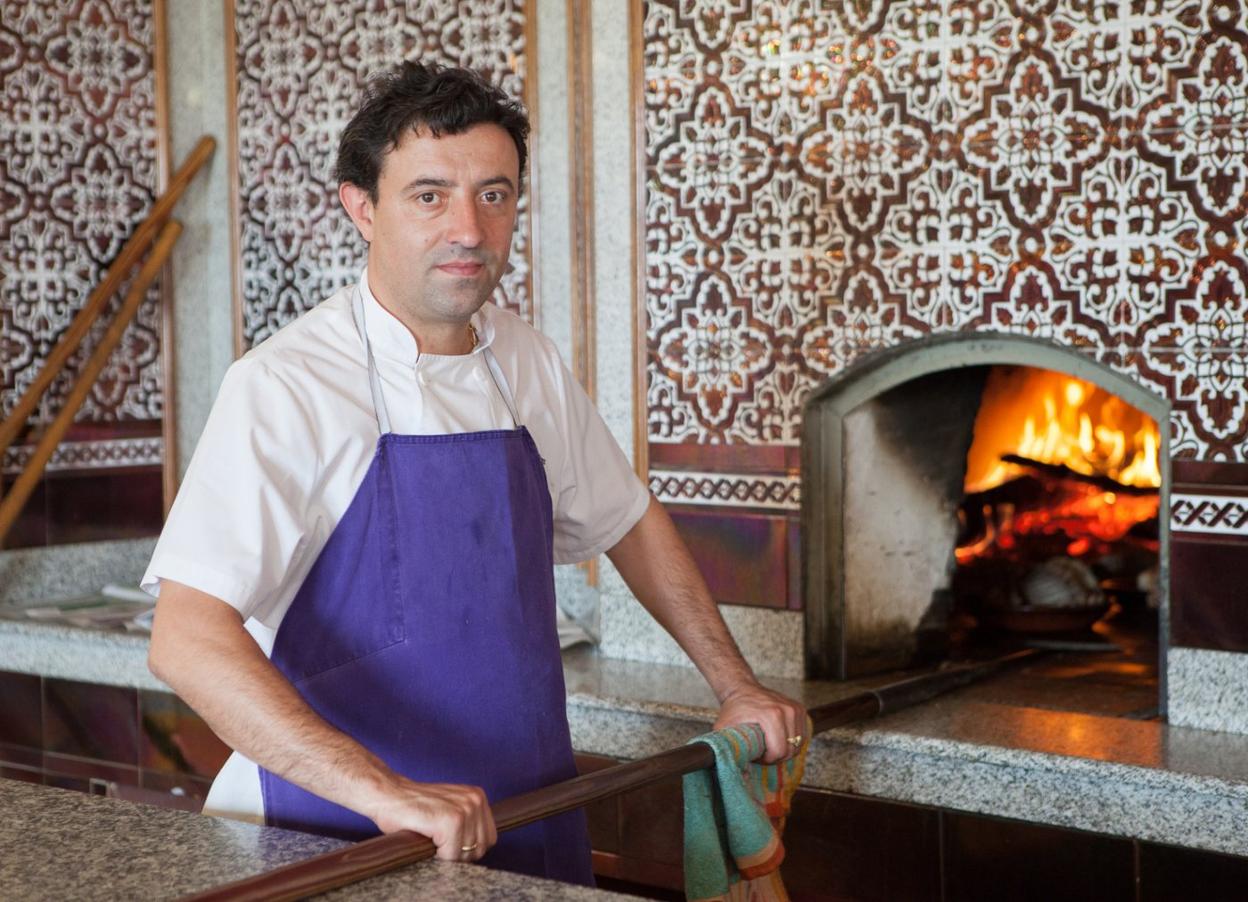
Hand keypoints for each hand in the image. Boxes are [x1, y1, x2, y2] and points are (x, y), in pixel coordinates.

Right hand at [364, 776, 497, 861]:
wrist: (388, 794)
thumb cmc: (414, 807)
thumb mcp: (449, 808)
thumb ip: (468, 822)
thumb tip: (478, 848)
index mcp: (478, 797)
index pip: (488, 839)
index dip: (468, 848)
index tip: (448, 843)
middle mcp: (475, 800)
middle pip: (480, 848)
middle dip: (459, 854)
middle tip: (437, 843)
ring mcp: (465, 810)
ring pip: (466, 854)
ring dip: (447, 854)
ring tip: (431, 837)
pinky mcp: (451, 821)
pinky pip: (452, 855)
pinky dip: (438, 855)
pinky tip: (426, 838)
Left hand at [713, 681, 806, 763]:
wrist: (743, 688)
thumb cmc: (734, 709)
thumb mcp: (723, 727)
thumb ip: (724, 746)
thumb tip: (726, 765)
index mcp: (772, 715)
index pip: (779, 751)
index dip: (767, 760)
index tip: (757, 756)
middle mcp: (787, 711)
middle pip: (790, 750)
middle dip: (776, 757)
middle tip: (763, 753)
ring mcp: (795, 709)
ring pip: (798, 744)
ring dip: (785, 750)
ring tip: (770, 746)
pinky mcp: (800, 709)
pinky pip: (802, 736)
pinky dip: (791, 741)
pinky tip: (778, 739)